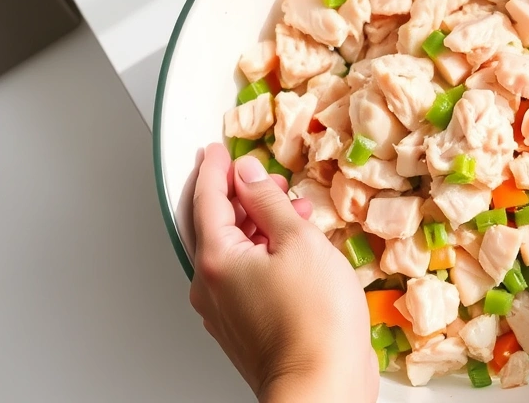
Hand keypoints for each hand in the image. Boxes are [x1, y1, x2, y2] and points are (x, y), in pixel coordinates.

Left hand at [188, 145, 377, 402]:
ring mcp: (226, 310)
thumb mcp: (298, 241)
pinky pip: (245, 276)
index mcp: (217, 258)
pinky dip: (263, 252)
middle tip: (259, 175)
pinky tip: (293, 249)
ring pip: (232, 251)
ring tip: (291, 210)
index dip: (214, 168)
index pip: (206, 198)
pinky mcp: (245, 327)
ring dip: (257, 224)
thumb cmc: (315, 322)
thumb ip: (269, 201)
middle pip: (213, 225)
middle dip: (238, 195)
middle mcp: (211, 286)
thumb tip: (250, 175)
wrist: (322, 386)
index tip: (217, 150)